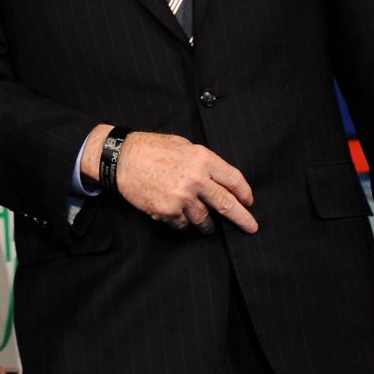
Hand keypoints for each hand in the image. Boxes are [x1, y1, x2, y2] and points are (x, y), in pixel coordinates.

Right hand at [86, 129, 257, 233]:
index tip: (248, 201)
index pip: (234, 180)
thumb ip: (203, 162)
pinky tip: (176, 214)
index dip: (244, 193)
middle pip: (227, 205)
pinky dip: (182, 222)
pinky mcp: (167, 211)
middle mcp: (195, 179)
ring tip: (206, 226)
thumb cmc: (151, 148)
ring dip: (206, 224)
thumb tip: (219, 180)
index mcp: (202, 159)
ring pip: (203, 220)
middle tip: (251, 227)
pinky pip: (182, 224)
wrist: (121, 159)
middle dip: (242, 219)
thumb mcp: (183, 145)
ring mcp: (181, 198)